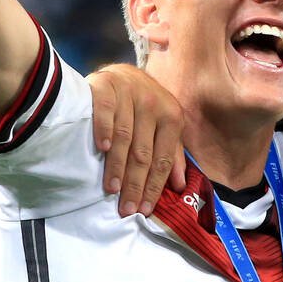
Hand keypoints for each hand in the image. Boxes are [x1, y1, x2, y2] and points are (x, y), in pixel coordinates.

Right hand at [87, 64, 185, 216]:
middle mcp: (153, 104)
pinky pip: (106, 112)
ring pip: (125, 137)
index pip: (163, 158)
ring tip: (112, 189)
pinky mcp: (106, 86)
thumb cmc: (144, 106)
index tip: (145, 209)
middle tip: (127, 208)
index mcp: (172, 116)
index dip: (154, 185)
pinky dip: (104, 129)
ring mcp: (130, 94)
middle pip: (144, 153)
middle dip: (136, 184)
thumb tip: (180, 186)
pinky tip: (102, 148)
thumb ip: (172, 153)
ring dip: (118, 165)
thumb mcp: (164, 125)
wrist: (120, 72)